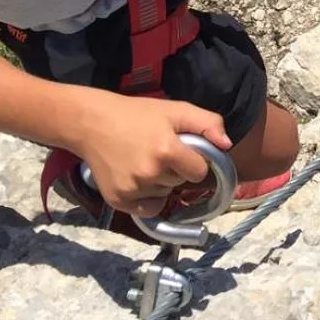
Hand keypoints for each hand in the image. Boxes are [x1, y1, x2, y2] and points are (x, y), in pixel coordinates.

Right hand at [75, 91, 229, 216]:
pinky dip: (149, 199)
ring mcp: (133, 190)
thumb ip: (207, 123)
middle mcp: (150, 174)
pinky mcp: (119, 201)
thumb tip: (226, 145)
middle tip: (159, 150)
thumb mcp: (175, 110)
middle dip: (176, 170)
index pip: (199, 172)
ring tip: (144, 161)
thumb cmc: (138, 115)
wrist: (92, 124)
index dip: (194, 161)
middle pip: (181, 183)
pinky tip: (138, 179)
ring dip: (161, 183)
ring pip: (165, 195)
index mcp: (167, 151)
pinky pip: (149, 209)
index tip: (182, 150)